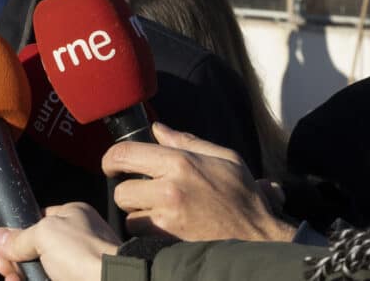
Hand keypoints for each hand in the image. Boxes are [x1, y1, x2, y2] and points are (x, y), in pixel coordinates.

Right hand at [0, 203, 119, 280]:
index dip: (18, 233)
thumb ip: (19, 237)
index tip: (3, 245)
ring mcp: (77, 266)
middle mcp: (77, 240)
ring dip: (20, 274)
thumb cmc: (85, 254)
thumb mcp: (44, 233)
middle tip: (4, 266)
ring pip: (40, 269)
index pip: (39, 220)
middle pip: (36, 249)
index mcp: (74, 216)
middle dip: (15, 258)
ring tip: (12, 278)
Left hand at [102, 122, 295, 241]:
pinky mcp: (167, 240)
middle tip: (146, 194)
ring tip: (162, 213)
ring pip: (129, 216)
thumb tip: (157, 129)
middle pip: (120, 191)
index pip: (123, 154)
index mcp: (179, 163)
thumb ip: (186, 141)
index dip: (110, 159)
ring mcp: (166, 218)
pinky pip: (140, 235)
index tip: (112, 166)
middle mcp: (168, 189)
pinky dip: (148, 233)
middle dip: (130, 193)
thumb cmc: (243, 198)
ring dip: (139, 216)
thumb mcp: (224, 159)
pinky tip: (167, 228)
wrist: (259, 239)